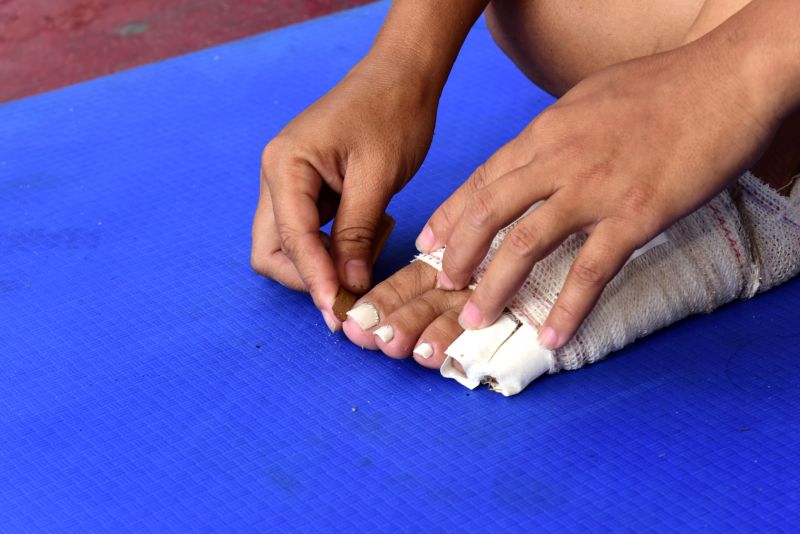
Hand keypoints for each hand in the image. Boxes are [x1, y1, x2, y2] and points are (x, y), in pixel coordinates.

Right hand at [252, 57, 436, 328]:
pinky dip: (332, 248)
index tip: (337, 310)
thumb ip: (357, 234)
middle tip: (352, 286)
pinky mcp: (307, 190)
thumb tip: (347, 285)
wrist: (401, 78)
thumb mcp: (377, 176)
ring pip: (288, 246)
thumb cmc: (391, 113)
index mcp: (284, 165)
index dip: (314, 278)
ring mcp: (288, 183)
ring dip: (322, 264)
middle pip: (272, 251)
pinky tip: (366, 238)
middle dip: (308, 276)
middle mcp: (275, 176)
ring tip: (367, 251)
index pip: (289, 238)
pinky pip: (308, 234)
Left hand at [418, 40, 780, 348]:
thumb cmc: (664, 86)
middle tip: (442, 286)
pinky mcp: (636, 215)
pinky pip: (591, 270)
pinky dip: (567, 308)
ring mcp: (596, 189)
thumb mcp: (589, 99)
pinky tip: (552, 337)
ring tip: (474, 318)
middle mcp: (559, 159)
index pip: (483, 178)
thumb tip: (534, 155)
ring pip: (526, 242)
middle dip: (458, 254)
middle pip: (488, 212)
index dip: (451, 215)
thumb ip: (555, 133)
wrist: (728, 79)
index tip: (429, 243)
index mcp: (546, 131)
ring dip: (494, 285)